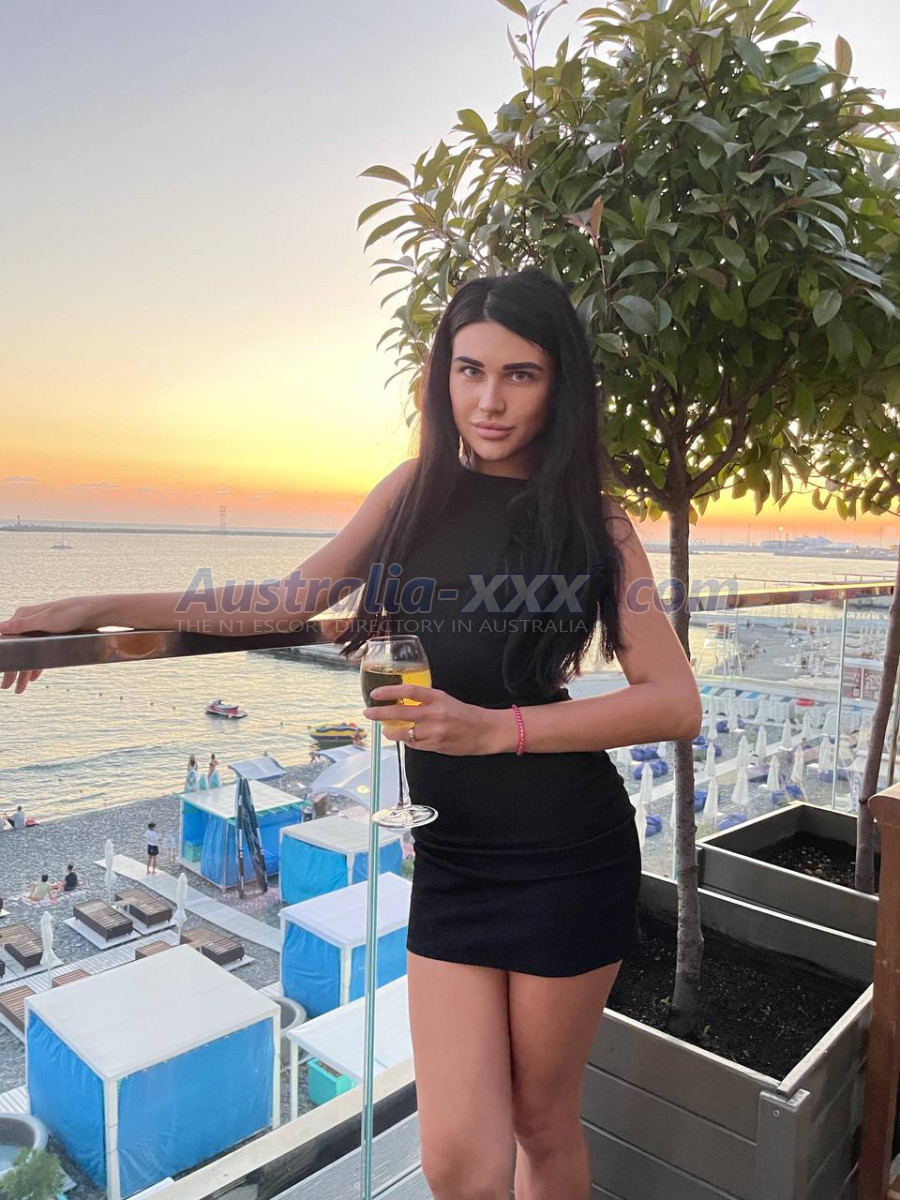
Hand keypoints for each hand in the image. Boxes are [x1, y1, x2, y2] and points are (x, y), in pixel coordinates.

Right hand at [0, 595, 104, 693]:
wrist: (95, 612)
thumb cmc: (71, 612)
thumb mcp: (46, 619)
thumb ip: (22, 625)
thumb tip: (0, 627)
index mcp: (24, 616)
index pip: (7, 639)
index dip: (4, 657)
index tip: (1, 670)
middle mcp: (30, 623)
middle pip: (17, 650)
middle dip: (12, 670)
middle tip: (6, 686)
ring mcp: (41, 630)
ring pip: (29, 654)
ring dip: (24, 671)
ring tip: (20, 688)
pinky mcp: (52, 636)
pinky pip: (40, 653)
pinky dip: (36, 665)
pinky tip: (33, 676)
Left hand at [362, 684, 510, 755]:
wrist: (484, 731)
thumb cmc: (464, 713)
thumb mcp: (444, 700)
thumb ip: (425, 700)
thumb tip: (401, 702)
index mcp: (437, 698)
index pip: (408, 691)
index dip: (389, 691)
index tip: (375, 693)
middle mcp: (434, 714)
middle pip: (400, 713)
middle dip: (380, 713)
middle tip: (368, 713)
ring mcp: (434, 732)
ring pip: (404, 733)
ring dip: (391, 731)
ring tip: (386, 730)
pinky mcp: (435, 746)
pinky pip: (413, 744)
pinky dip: (407, 740)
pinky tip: (405, 737)